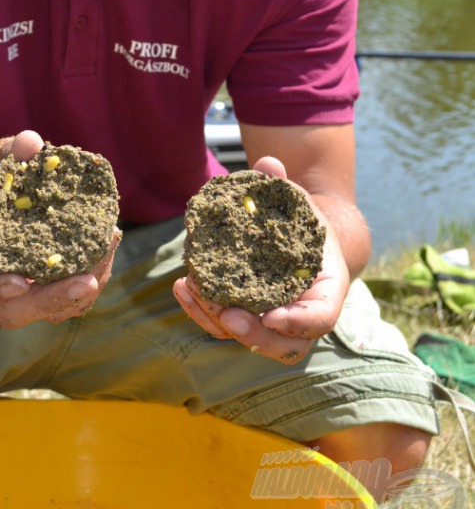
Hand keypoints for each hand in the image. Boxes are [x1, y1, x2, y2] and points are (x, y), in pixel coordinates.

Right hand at [0, 130, 120, 328]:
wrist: (1, 200)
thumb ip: (8, 151)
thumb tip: (32, 143)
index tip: (18, 283)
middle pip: (12, 313)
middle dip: (50, 300)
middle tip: (86, 280)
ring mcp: (19, 295)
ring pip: (47, 312)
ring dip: (81, 289)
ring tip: (107, 245)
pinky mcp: (46, 292)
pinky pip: (70, 300)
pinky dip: (94, 275)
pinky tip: (109, 240)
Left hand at [173, 156, 349, 362]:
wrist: (299, 239)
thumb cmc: (303, 220)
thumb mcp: (298, 200)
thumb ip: (284, 185)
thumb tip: (268, 164)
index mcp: (326, 289)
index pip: (321, 317)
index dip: (298, 321)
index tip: (271, 316)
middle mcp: (302, 315)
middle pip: (284, 344)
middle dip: (253, 333)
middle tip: (226, 315)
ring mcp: (273, 322)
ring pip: (249, 338)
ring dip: (216, 321)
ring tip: (191, 290)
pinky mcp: (246, 317)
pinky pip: (224, 324)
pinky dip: (200, 310)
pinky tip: (181, 286)